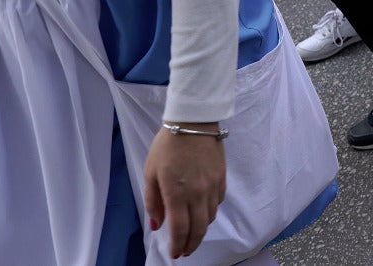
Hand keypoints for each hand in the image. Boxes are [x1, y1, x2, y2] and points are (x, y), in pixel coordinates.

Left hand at [144, 125, 226, 258]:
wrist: (194, 121)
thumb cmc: (167, 146)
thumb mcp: (150, 172)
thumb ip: (152, 201)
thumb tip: (157, 225)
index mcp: (177, 192)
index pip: (180, 229)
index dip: (178, 246)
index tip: (174, 254)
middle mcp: (198, 193)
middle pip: (199, 228)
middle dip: (191, 244)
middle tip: (185, 251)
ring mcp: (212, 186)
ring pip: (210, 217)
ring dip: (201, 230)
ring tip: (192, 234)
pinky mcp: (222, 178)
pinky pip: (218, 202)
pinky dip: (210, 212)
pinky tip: (203, 211)